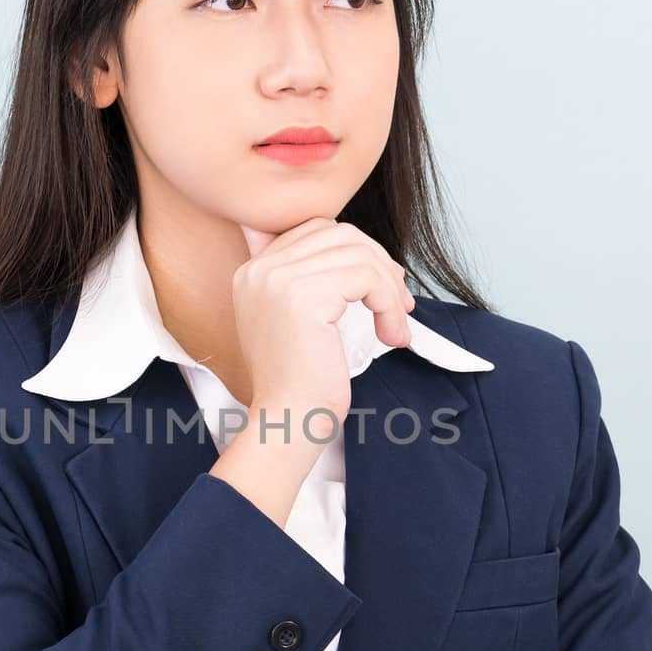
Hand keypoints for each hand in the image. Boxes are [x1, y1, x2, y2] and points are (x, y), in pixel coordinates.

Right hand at [236, 218, 415, 430]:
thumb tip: (359, 250)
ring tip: (396, 323)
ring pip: (358, 254)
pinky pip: (367, 277)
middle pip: (339, 233)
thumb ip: (310, 280)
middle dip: (378, 263)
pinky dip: (389, 303)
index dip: (358, 252)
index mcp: (253, 271)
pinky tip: (390, 333)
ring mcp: (278, 280)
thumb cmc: (299, 381)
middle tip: (398, 302)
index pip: (316, 229)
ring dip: (389, 288)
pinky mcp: (304, 297)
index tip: (380, 288)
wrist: (290, 421)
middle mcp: (259, 269)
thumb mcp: (295, 320)